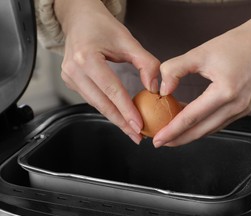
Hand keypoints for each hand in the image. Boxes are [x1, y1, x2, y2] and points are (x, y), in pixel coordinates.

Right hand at [55, 0, 159, 143]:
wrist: (80, 19)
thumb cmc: (103, 27)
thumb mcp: (129, 41)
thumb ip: (146, 64)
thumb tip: (155, 88)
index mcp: (87, 57)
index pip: (111, 90)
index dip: (126, 110)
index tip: (139, 125)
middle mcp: (74, 69)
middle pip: (102, 103)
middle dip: (121, 122)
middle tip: (137, 136)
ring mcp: (69, 77)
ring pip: (96, 104)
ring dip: (115, 118)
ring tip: (132, 130)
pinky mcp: (71, 82)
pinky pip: (92, 100)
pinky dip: (107, 109)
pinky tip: (120, 117)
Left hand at [154, 0, 250, 146]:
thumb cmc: (235, 45)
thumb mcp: (200, 52)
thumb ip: (176, 70)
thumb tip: (163, 90)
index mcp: (225, 91)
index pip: (192, 117)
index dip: (172, 130)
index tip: (157, 138)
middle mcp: (236, 105)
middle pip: (202, 130)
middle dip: (179, 139)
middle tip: (160, 142)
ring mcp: (242, 109)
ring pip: (211, 129)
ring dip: (190, 134)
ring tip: (172, 135)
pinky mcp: (244, 109)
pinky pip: (219, 123)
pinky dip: (203, 125)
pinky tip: (190, 123)